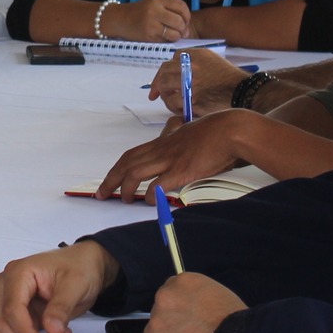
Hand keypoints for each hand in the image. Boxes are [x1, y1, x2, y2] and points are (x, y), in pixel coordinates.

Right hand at [0, 242, 118, 332]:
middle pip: (3, 323)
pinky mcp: (19, 311)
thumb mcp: (76, 284)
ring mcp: (11, 298)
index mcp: (18, 272)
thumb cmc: (79, 266)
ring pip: (8, 332)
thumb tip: (52, 329)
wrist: (86, 265)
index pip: (12, 309)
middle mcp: (8, 284)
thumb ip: (61, 307)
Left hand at [96, 111, 252, 201]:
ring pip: (136, 173)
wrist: (231, 131)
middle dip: (111, 180)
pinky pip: (158, 184)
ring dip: (125, 188)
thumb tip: (172, 143)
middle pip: (127, 164)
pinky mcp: (182, 170)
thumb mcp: (188, 132)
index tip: (109, 180)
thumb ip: (176, 139)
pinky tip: (148, 202)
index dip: (117, 168)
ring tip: (123, 200)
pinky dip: (149, 195)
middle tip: (101, 193)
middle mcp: (161, 149)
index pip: (132, 154)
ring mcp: (170, 159)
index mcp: (162, 142)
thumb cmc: (214, 132)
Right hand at [107, 0, 191, 42]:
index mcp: (158, 0)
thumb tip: (187, 30)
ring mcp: (151, 24)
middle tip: (182, 32)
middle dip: (184, 29)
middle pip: (179, 21)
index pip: (181, 6)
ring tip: (173, 36)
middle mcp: (155, 10)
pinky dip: (168, 41)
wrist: (119, 19)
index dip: (187, 15)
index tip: (186, 21)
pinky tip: (163, 38)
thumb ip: (170, 11)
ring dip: (177, 37)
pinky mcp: (148, 36)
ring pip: (175, 33)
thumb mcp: (153, 4)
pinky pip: (166, 41)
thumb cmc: (138, 13)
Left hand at [143, 273, 244, 332]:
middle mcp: (164, 298)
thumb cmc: (235, 324)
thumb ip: (199, 300)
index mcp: (183, 282)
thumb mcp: (219, 297)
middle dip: (172, 322)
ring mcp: (156, 323)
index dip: (180, 307)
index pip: (173, 291)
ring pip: (156, 332)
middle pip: (162, 310)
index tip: (188, 319)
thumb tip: (194, 311)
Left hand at [147, 47, 245, 112]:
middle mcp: (190, 65)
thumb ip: (194, 63)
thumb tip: (176, 72)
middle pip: (163, 72)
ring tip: (171, 103)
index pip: (171, 60)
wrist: (244, 92)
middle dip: (156, 84)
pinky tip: (179, 110)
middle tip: (154, 94)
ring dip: (165, 97)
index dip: (164, 71)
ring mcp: (190, 82)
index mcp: (195, 55)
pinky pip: (174, 102)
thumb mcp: (212, 61)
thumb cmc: (230, 79)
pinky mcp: (192, 99)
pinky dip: (173, 107)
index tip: (161, 79)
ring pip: (165, 88)